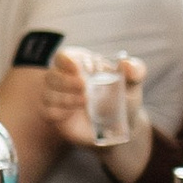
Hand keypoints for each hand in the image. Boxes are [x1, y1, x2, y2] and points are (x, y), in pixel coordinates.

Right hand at [41, 45, 151, 182]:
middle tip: (84, 88)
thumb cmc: (123, 97)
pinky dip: (58, 113)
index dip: (66, 61)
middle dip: (65, 82)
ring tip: (85, 102)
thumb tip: (126, 64)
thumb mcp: (132, 83)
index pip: (63, 56)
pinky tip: (72, 114)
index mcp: (79, 63)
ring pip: (47, 94)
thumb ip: (135, 70)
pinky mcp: (55, 114)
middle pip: (51, 75)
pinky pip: (47, 111)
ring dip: (64, 99)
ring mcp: (57, 97)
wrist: (120, 125)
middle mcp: (64, 78)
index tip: (77, 68)